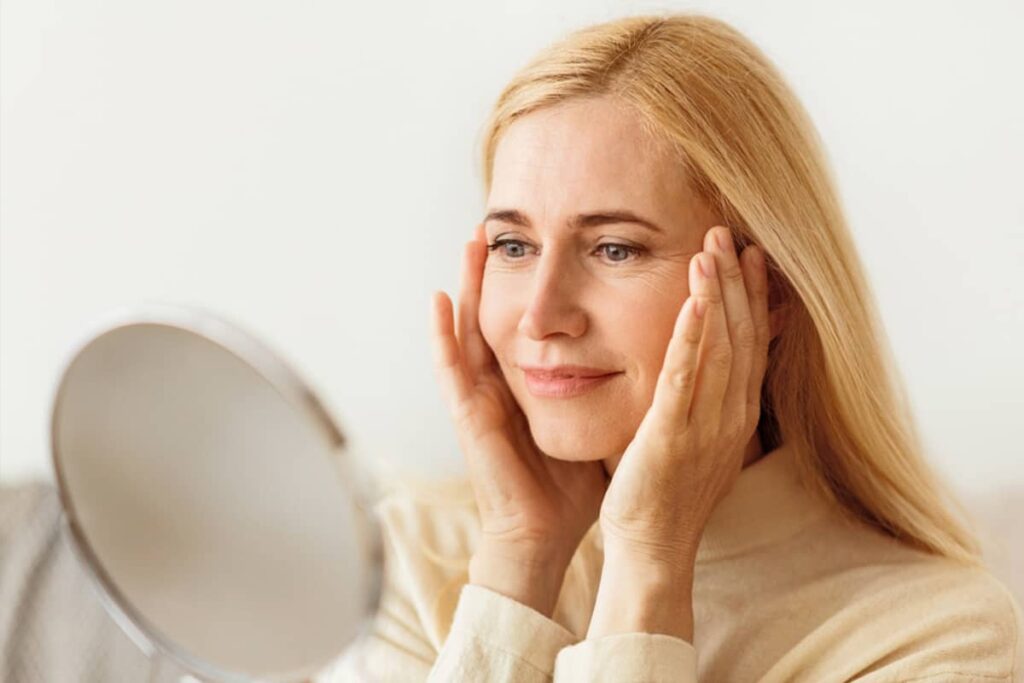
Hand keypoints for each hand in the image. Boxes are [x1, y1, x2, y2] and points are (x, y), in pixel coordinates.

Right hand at [429, 223, 609, 614]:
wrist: (547, 534)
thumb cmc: (572, 484)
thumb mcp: (599, 421)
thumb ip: (617, 389)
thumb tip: (661, 355)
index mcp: (530, 384)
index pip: (528, 322)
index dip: (533, 283)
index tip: (547, 241)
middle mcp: (502, 384)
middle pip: (496, 312)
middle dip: (497, 269)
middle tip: (502, 223)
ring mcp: (481, 398)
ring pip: (469, 328)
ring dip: (469, 283)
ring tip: (473, 240)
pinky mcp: (469, 417)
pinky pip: (451, 369)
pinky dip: (442, 334)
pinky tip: (439, 298)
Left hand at [592, 225, 770, 641]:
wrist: (653, 545)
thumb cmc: (668, 491)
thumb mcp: (700, 436)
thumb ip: (708, 395)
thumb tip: (711, 358)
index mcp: (737, 413)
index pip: (752, 341)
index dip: (753, 295)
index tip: (751, 253)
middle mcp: (731, 415)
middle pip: (742, 335)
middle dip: (737, 282)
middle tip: (728, 232)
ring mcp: (706, 427)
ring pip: (719, 349)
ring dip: (717, 296)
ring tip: (711, 249)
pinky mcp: (671, 437)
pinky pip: (684, 380)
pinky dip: (691, 339)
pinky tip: (693, 304)